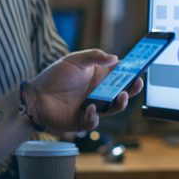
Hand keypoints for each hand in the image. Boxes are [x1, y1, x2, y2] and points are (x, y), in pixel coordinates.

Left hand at [28, 49, 143, 132]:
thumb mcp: (74, 60)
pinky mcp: (82, 121)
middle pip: (122, 93)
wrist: (35, 95)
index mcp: (99, 78)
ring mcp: (93, 107)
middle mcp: (99, 93)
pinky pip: (94, 121)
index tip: (143, 67)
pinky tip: (90, 108)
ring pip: (113, 109)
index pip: (121, 75)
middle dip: (133, 88)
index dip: (133, 72)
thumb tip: (115, 58)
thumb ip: (94, 57)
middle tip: (137, 83)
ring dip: (120, 103)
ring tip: (121, 96)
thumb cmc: (54, 76)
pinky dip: (94, 116)